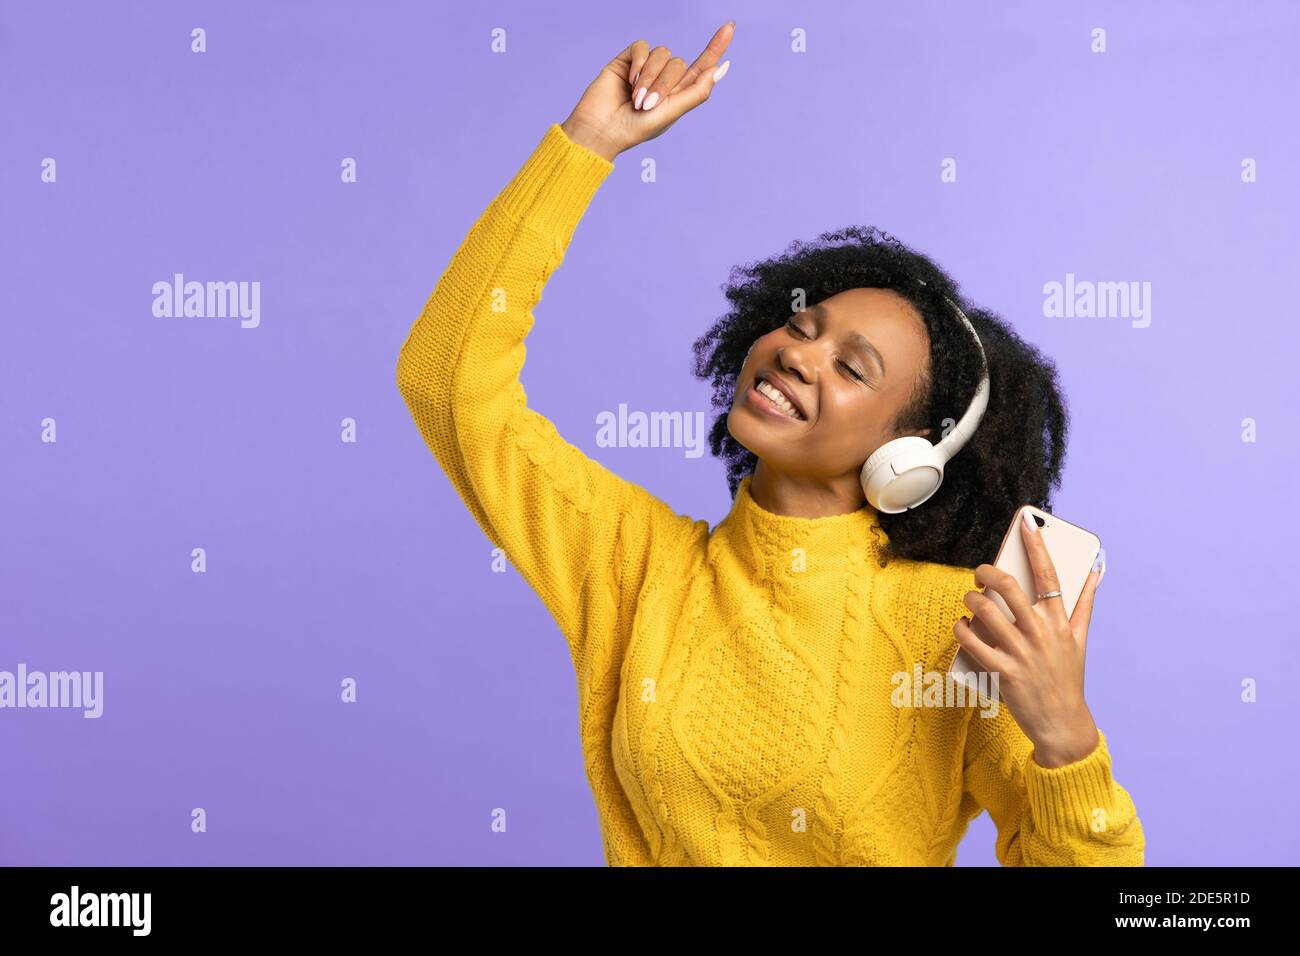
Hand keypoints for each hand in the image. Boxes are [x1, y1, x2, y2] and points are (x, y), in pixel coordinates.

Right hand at [560, 22, 734, 161]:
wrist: (601, 129)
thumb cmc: (635, 128)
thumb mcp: (671, 113)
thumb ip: (697, 91)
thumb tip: (721, 68)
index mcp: (678, 93)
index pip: (702, 66)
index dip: (715, 48)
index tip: (729, 26)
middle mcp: (664, 79)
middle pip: (679, 64)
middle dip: (664, 84)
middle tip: (646, 105)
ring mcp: (646, 68)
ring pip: (662, 54)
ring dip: (650, 77)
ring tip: (635, 98)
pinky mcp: (628, 60)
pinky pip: (643, 47)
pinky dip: (639, 63)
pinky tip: (629, 80)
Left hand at [953, 511, 1105, 767]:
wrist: (1062, 725)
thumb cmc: (1068, 678)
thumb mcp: (1080, 640)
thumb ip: (1084, 604)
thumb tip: (1095, 571)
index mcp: (1060, 622)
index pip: (1048, 575)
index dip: (1037, 546)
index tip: (1026, 523)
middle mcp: (1041, 634)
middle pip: (1009, 588)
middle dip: (987, 573)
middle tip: (979, 573)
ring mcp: (1022, 654)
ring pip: (987, 612)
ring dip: (971, 601)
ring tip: (969, 600)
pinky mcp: (1004, 674)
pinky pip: (974, 643)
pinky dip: (962, 631)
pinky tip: (961, 627)